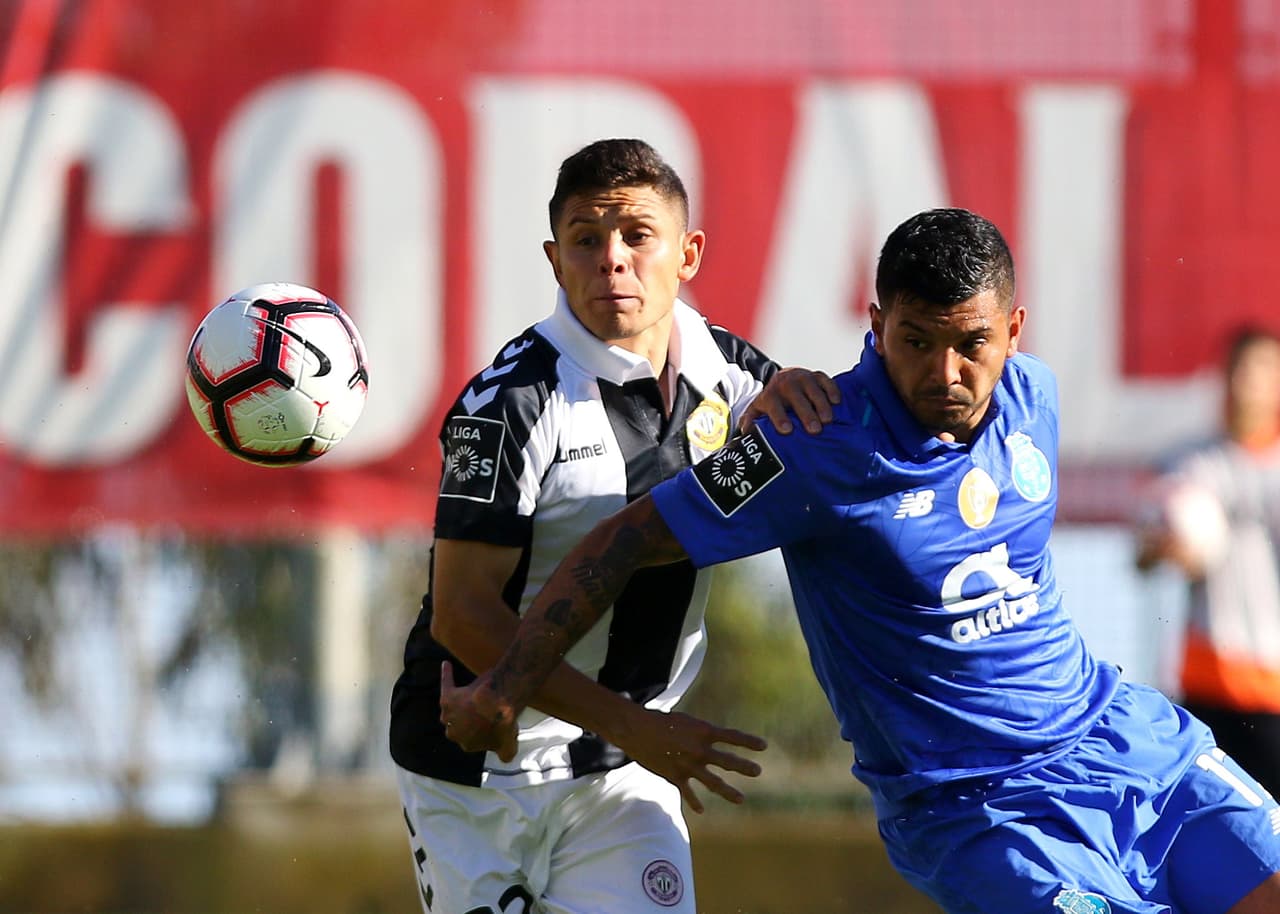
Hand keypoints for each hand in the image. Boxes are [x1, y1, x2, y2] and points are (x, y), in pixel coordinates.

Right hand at [440, 661, 518, 760]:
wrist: (498, 705)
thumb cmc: (502, 723)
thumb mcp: (508, 745)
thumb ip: (506, 753)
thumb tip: (505, 758)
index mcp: (466, 744)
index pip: (469, 739)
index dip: (479, 730)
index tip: (487, 722)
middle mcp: (453, 732)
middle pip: (456, 725)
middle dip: (466, 718)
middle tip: (480, 709)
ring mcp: (449, 714)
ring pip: (450, 709)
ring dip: (459, 703)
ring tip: (470, 695)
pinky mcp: (448, 696)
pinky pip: (446, 683)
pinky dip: (446, 674)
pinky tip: (447, 666)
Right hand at [613, 707, 766, 813]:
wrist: (636, 730)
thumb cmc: (661, 721)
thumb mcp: (686, 723)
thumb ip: (701, 735)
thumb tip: (712, 742)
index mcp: (703, 732)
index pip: (732, 736)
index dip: (748, 741)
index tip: (764, 746)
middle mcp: (699, 749)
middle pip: (727, 761)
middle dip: (744, 767)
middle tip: (758, 771)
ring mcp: (688, 765)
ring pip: (713, 782)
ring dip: (728, 792)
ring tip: (741, 799)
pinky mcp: (675, 776)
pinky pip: (688, 792)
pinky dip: (694, 802)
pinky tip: (701, 810)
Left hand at [740, 367, 839, 434]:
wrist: (782, 381)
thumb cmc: (772, 403)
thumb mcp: (758, 411)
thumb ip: (750, 421)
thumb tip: (745, 432)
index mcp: (770, 395)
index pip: (773, 405)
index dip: (779, 417)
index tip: (787, 430)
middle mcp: (785, 384)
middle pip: (796, 397)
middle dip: (805, 413)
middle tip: (814, 430)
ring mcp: (802, 378)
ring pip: (812, 389)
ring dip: (821, 404)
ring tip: (828, 420)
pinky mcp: (816, 375)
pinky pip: (825, 380)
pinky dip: (831, 389)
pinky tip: (836, 402)